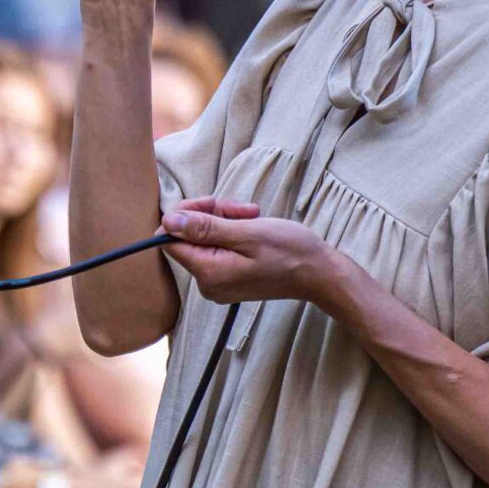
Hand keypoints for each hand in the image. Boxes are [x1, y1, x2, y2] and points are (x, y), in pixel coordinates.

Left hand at [160, 196, 344, 307]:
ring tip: (251, 216)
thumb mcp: (246, 232)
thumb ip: (204, 228)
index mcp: (208, 273)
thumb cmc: (290, 252)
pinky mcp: (228, 279)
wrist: (319, 274)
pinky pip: (217, 249)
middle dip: (210, 215)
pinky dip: (231, 233)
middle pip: (187, 238)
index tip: (212, 204)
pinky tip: (251, 226)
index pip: (169, 239)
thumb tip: (169, 222)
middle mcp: (207, 283)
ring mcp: (217, 283)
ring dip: (224, 220)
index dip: (185, 215)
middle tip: (240, 208)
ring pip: (203, 240)